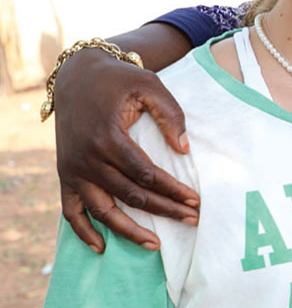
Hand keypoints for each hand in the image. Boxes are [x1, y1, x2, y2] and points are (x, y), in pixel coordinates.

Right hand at [54, 45, 199, 251]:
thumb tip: (184, 149)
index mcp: (109, 137)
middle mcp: (88, 158)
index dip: (173, 190)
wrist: (77, 75)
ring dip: (129, 231)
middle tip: (192, 220)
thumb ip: (170, 114)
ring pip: (102, 210)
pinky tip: (101, 247)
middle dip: (164, 210)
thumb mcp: (149, 84)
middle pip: (131, 195)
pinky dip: (83, 231)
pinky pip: (70, 211)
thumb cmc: (119, 79)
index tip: (196, 201)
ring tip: (155, 244)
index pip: (146, 175)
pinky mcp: (65, 174)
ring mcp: (74, 169)